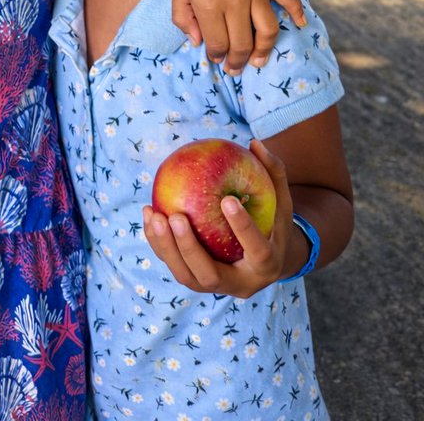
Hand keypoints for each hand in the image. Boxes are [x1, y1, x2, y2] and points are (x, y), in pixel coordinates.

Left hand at [143, 141, 301, 299]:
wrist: (266, 262)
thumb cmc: (274, 223)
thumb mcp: (281, 201)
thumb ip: (273, 173)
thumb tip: (256, 142)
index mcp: (267, 265)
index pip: (257, 250)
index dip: (243, 228)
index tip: (227, 200)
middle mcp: (241, 284)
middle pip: (210, 275)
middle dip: (189, 248)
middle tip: (176, 217)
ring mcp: (216, 287)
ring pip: (187, 276)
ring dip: (167, 247)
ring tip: (155, 216)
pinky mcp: (197, 281)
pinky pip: (174, 265)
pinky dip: (158, 243)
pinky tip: (149, 214)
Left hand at [171, 0, 304, 73]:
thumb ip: (182, 17)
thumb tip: (197, 41)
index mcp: (208, 2)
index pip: (217, 43)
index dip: (216, 56)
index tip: (215, 59)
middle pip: (242, 43)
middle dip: (238, 62)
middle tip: (234, 68)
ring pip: (268, 29)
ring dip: (265, 49)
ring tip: (259, 60)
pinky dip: (297, 13)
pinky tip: (299, 25)